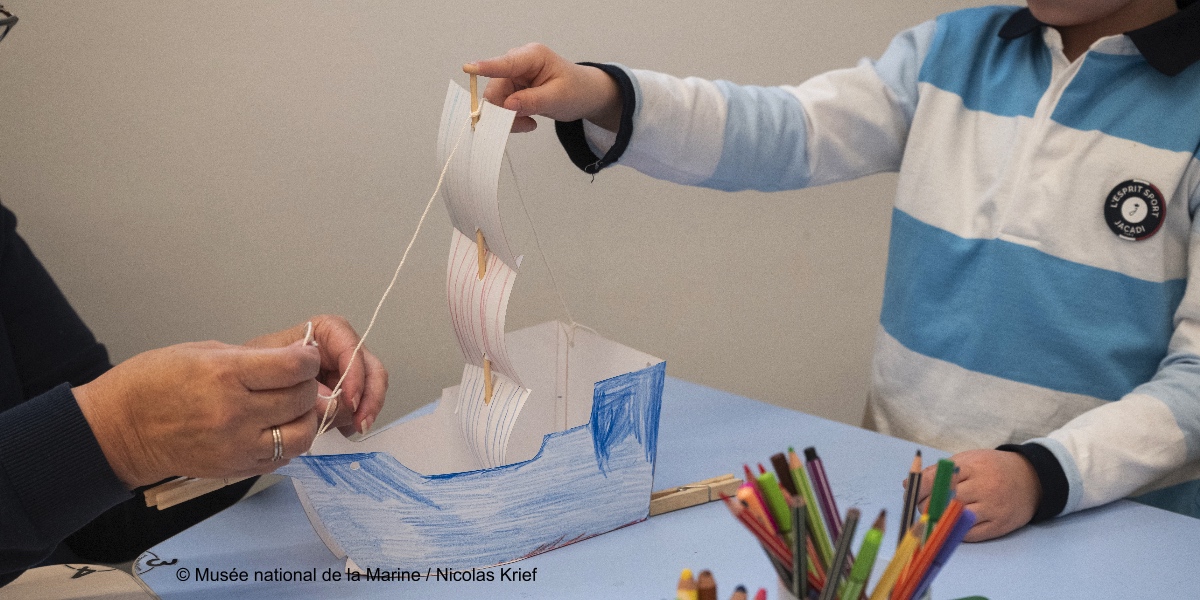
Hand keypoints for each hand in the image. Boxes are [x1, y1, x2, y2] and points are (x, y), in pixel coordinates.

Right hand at [73, 341, 320, 488]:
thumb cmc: (153, 383)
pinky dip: (286, 442)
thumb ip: (253, 357)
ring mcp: (236, 445)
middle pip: (302, 400)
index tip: (303, 357)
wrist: (118, 430)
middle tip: (295, 380)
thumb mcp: (202, 352)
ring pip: (301, 435)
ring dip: (303, 419)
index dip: (307, 359)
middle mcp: (235, 413)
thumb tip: (295, 356)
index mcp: (225, 375)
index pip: (294, 368)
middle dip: (307, 385)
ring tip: (289, 408)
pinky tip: (272, 428)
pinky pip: (282, 458)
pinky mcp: (235, 468)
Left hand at [245, 315, 387, 436]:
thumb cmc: (245, 374)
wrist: (236, 394)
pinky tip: (346, 429)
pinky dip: (355, 417)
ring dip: (365, 408)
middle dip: (369, 393)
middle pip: (367, 364)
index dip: (354, 368)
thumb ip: (300, 390)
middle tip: (360, 419)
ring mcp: (340, 374)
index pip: (347, 342)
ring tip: (353, 427)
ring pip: (370, 385)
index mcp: (319, 334)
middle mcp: (334, 352)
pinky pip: (359, 404)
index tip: (349, 398)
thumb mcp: (267, 376)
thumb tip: (331, 405)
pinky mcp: (340, 395)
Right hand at [465, 43, 621, 132]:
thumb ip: (533, 101)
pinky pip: (501, 107)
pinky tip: (529, 121)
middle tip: (524, 125)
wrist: (584, 95)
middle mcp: (518, 63)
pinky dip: (512, 119)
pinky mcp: (511, 89)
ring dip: (509, 118)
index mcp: (532, 56)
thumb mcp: (558, 98)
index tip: (468, 68)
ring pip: (496, 102)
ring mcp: (512, 76)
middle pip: (496, 89)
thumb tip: (508, 105)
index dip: (485, 67)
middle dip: (504, 111)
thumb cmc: (576, 90)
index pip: (505, 63)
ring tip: (530, 123)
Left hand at [915, 449, 1039, 540]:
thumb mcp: (967, 459)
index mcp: (970, 467)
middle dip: (926, 506)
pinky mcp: (999, 525)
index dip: (917, 490)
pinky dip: (955, 531)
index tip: (912, 494)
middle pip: (942, 501)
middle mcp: (982, 486)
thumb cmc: (992, 468)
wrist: (1032, 478)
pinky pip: (970, 534)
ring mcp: (992, 507)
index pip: (934, 479)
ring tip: (936, 514)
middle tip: (924, 506)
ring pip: (954, 518)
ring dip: (939, 519)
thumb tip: (909, 484)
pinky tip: (952, 524)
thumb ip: (937, 471)